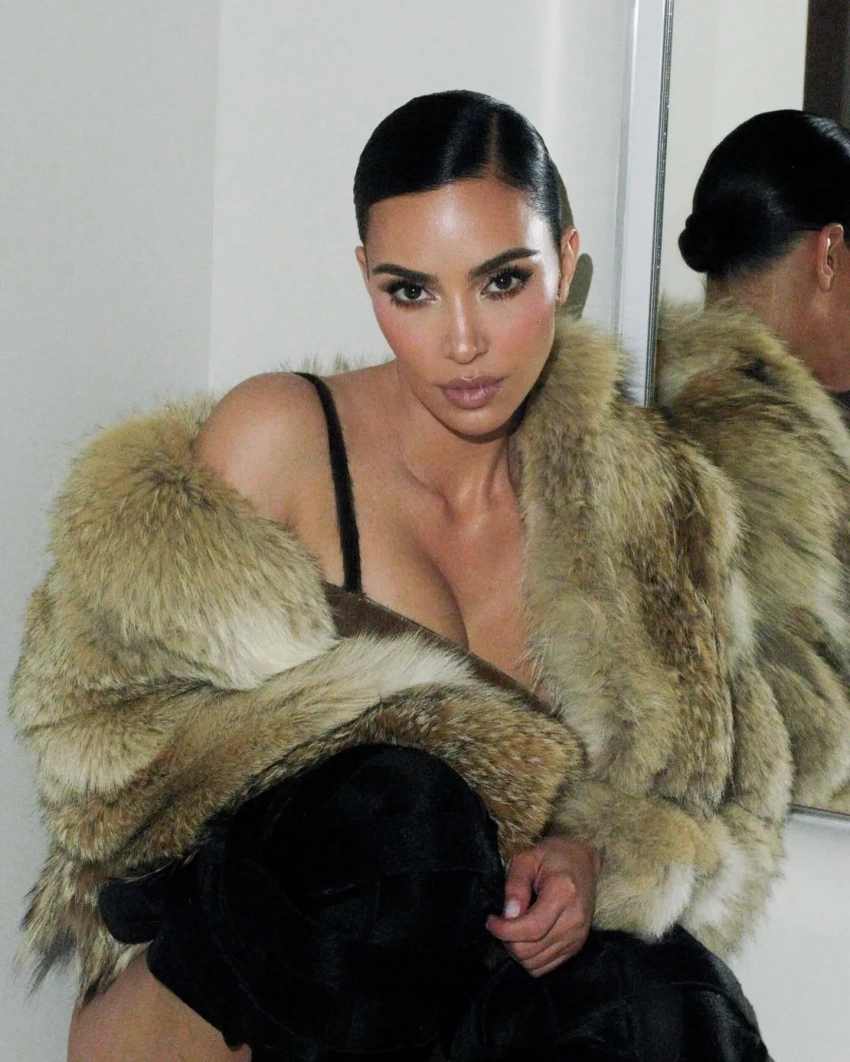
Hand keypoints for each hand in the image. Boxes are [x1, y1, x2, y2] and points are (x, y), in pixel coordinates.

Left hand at [486, 834, 599, 976]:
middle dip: (507, 941)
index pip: (531, 928)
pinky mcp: (576, 947)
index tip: (491, 920)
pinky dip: (530, 958)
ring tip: (513, 929)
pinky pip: (545, 967)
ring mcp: (577, 937)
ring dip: (517, 951)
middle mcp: (574, 920)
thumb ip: (515, 885)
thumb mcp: (527, 858)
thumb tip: (508, 915)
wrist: (583, 861)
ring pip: (536, 963)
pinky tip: (526, 938)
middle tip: (501, 923)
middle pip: (531, 950)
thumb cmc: (552, 856)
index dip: (505, 930)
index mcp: (563, 893)